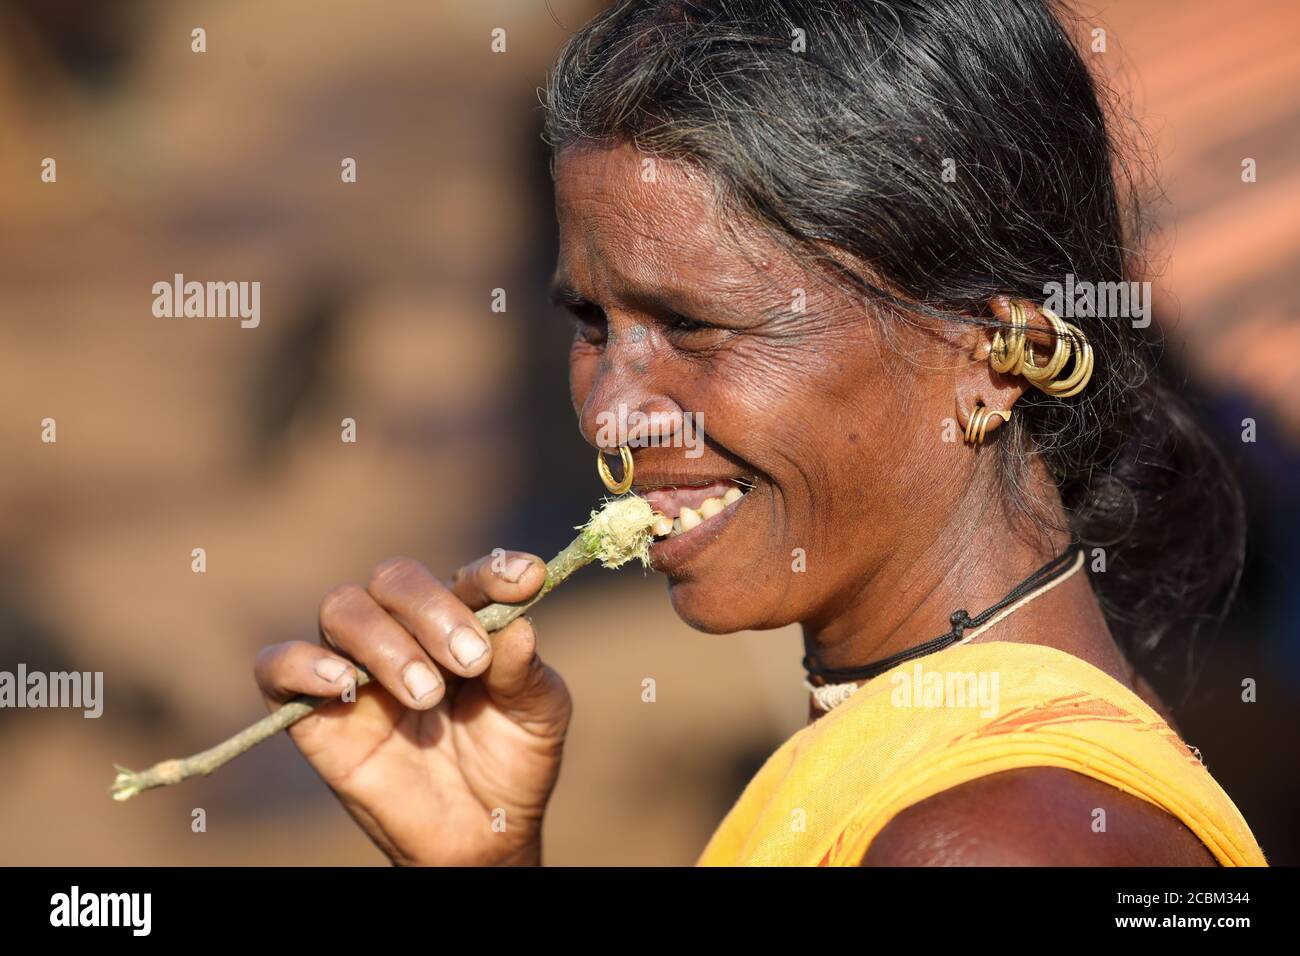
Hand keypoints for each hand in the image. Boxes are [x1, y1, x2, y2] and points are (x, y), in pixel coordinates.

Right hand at [254, 552, 570, 864]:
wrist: (476, 835)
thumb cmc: (511, 762)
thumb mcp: (539, 716)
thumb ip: (525, 671)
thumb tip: (519, 625)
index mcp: (462, 620)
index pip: (466, 577)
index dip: (492, 572)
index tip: (527, 579)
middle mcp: (404, 630)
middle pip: (394, 578)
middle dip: (433, 610)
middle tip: (471, 661)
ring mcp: (356, 667)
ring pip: (342, 609)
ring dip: (385, 642)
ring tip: (427, 696)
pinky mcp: (312, 712)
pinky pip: (277, 665)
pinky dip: (301, 663)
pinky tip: (344, 685)